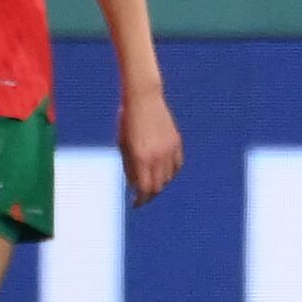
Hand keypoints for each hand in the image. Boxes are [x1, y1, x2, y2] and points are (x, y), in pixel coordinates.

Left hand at [119, 88, 184, 206]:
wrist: (144, 98)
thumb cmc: (127, 121)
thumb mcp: (123, 145)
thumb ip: (129, 167)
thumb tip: (134, 186)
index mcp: (141, 158)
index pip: (145, 189)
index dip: (140, 200)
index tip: (136, 204)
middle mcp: (157, 156)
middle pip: (158, 186)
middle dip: (149, 194)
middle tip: (143, 196)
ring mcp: (169, 149)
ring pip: (168, 177)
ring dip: (160, 182)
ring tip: (151, 182)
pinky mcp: (177, 142)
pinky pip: (177, 164)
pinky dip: (171, 172)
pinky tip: (164, 172)